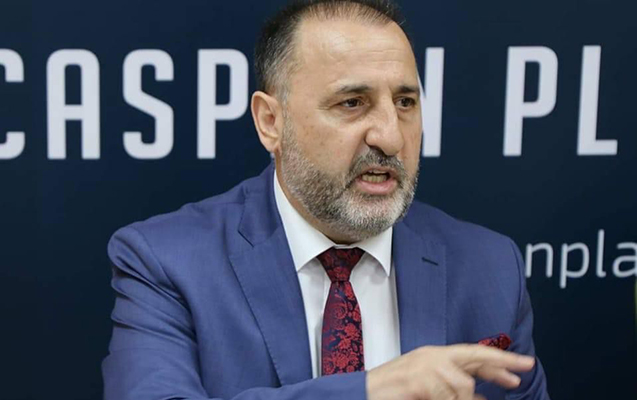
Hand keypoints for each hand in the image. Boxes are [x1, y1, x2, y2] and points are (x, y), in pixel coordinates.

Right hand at [366, 344, 534, 399]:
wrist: (364, 394)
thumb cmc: (395, 392)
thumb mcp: (430, 389)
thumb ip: (454, 389)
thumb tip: (482, 399)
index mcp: (436, 356)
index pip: (474, 354)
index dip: (499, 360)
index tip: (523, 365)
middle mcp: (433, 355)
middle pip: (475, 355)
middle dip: (502, 362)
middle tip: (525, 367)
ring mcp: (425, 365)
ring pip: (463, 386)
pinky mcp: (418, 379)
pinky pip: (445, 396)